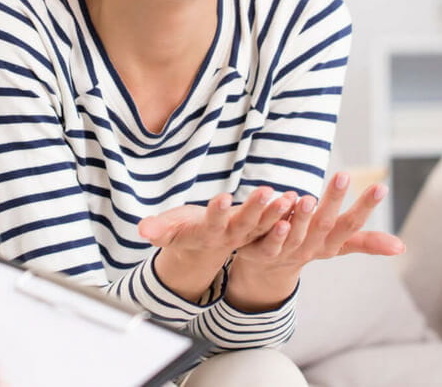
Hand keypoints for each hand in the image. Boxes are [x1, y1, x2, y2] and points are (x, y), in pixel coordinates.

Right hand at [137, 186, 297, 256]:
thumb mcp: (167, 232)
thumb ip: (158, 230)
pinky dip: (286, 212)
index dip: (217, 212)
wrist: (202, 248)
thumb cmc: (183, 231)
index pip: (212, 223)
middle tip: (267, 192)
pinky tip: (298, 198)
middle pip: (244, 225)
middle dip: (255, 209)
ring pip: (263, 225)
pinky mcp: (257, 231)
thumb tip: (143, 229)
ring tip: (289, 197)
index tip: (223, 198)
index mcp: (206, 234)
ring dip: (277, 212)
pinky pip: (274, 223)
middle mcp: (229, 237)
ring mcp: (246, 235)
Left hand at [237, 171, 403, 270]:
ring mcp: (287, 251)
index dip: (365, 207)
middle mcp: (312, 247)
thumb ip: (366, 242)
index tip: (381, 186)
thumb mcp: (338, 244)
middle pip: (325, 224)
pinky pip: (268, 240)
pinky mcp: (262, 252)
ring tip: (310, 197)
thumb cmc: (310, 245)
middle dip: (334, 201)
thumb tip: (402, 248)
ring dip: (303, 216)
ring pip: (297, 233)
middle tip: (343, 175)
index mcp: (331, 243)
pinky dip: (274, 227)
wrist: (268, 270)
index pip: (352, 224)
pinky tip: (278, 210)